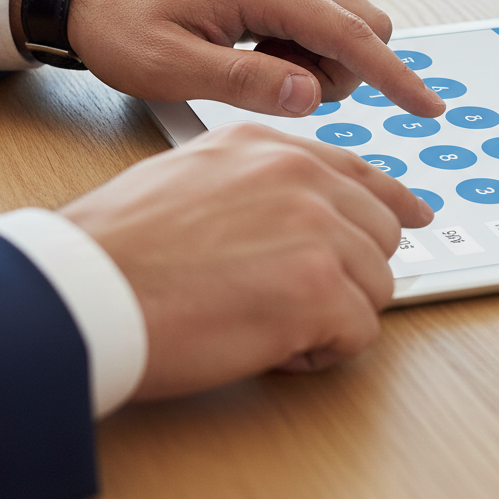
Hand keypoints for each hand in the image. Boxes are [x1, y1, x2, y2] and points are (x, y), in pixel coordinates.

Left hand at [12, 0, 444, 117]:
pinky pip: (318, 20)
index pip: (350, 35)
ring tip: (253, 68)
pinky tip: (254, 54)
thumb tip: (311, 94)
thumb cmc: (120, 24)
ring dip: (318, 62)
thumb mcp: (171, 68)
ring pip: (343, 25)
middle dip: (341, 71)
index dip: (394, 77)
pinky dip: (303, 49)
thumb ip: (245, 82)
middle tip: (276, 86)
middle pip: (360, 26)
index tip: (427, 108)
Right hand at [58, 122, 432, 398]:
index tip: (412, 216)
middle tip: (300, 299)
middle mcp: (298, 176)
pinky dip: (323, 351)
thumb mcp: (190, 178)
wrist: (85, 288)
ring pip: (376, 284)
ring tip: (272, 324)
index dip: (389, 201)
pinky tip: (275, 347)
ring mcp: (315, 228)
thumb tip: (302, 213)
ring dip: (334, 314)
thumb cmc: (119, 247)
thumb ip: (255, 184)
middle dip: (349, 272)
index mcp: (266, 147)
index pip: (356, 171)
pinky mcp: (319, 288)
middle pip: (378, 232)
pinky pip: (359, 332)